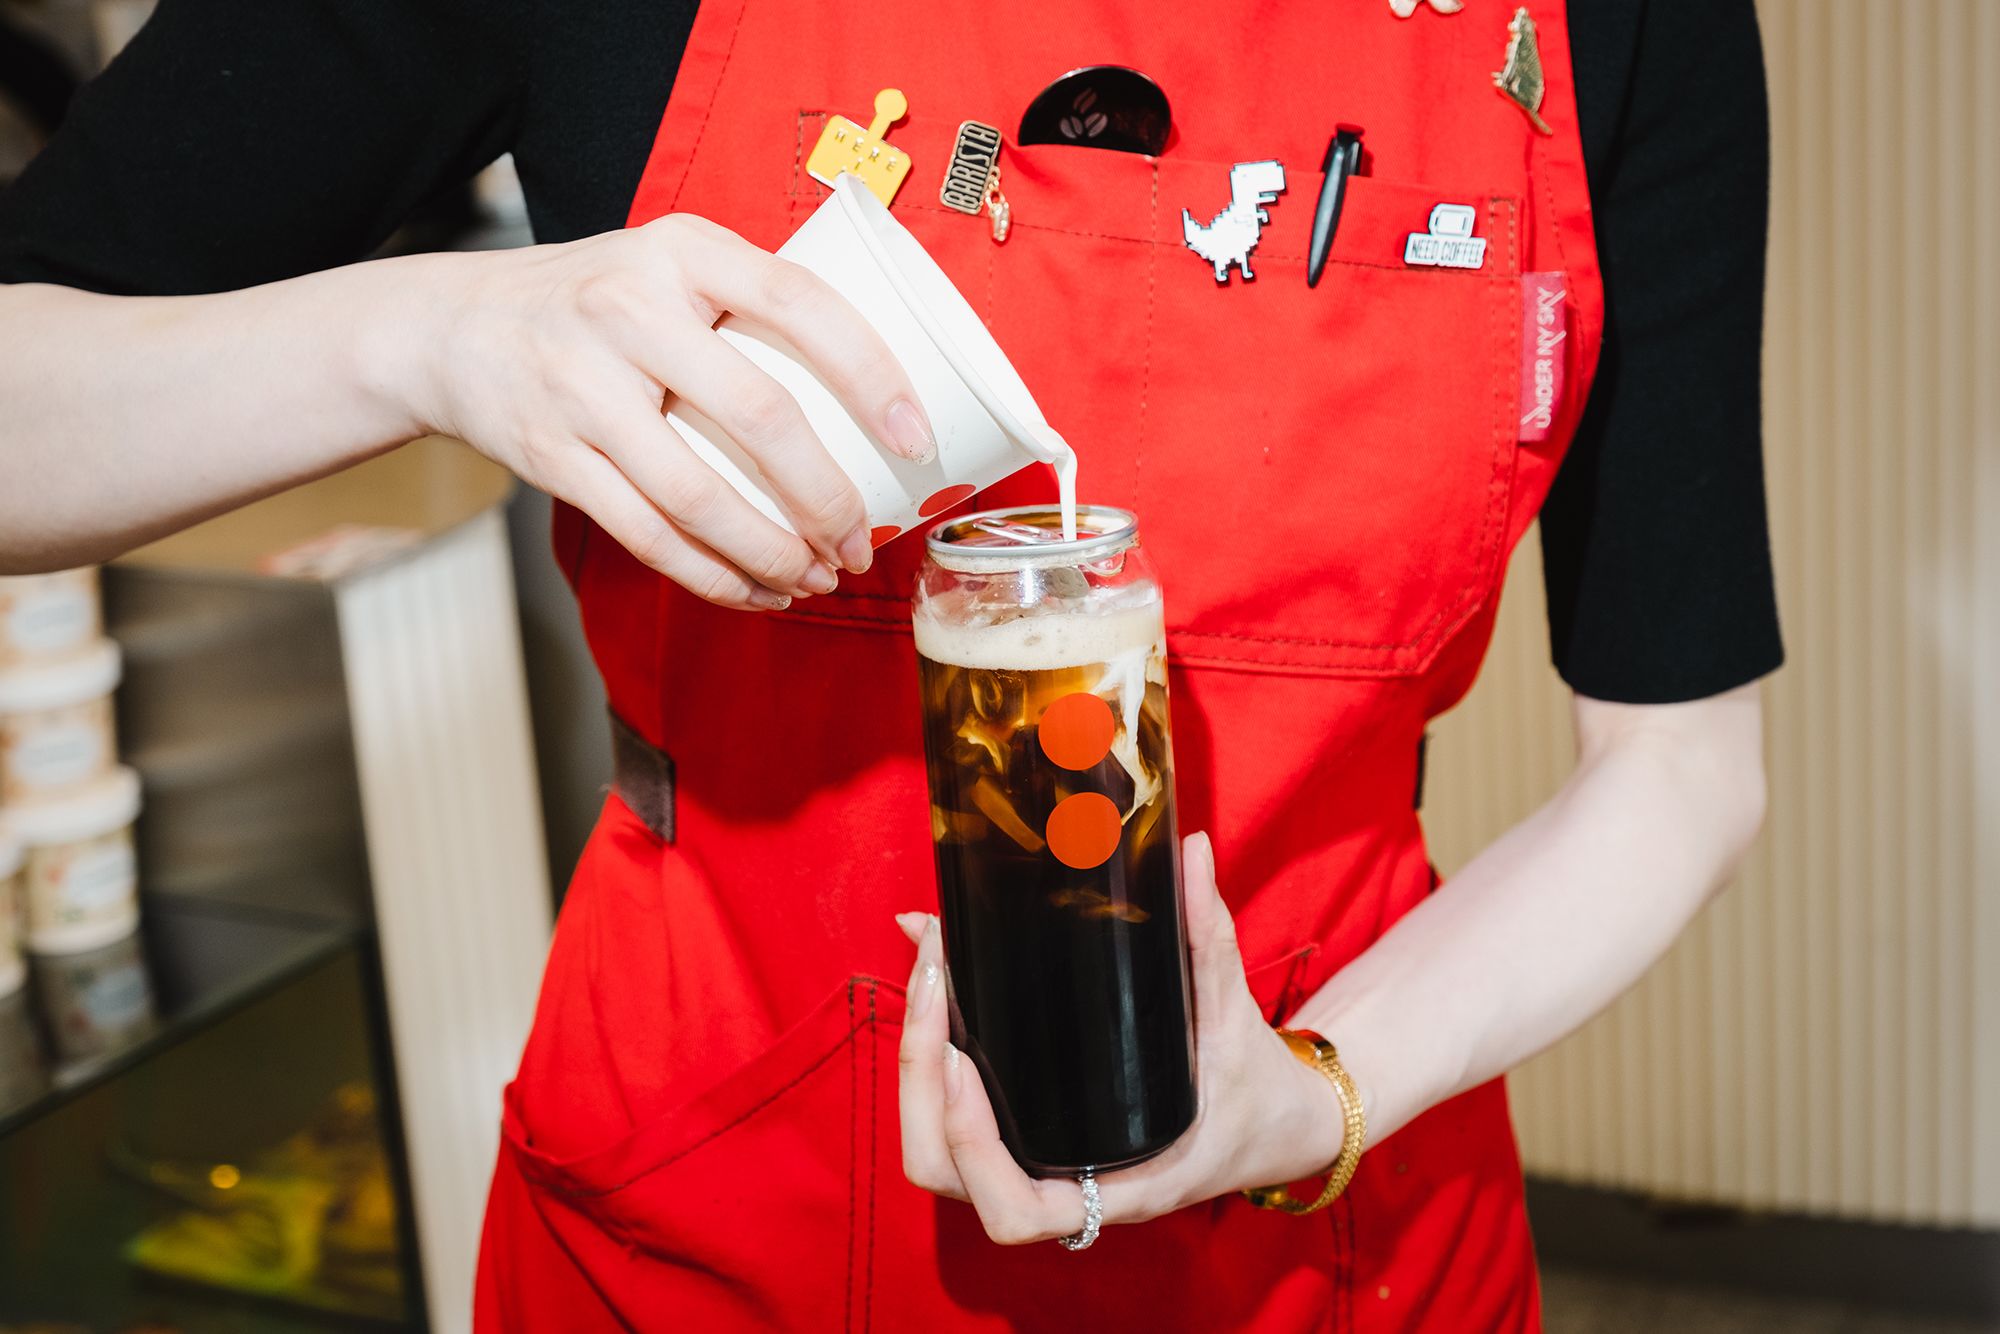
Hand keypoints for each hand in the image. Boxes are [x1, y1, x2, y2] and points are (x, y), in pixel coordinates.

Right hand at [396, 214, 936, 609]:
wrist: (454, 327)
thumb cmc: (599, 303)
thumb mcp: (672, 263)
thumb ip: (755, 301)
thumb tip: (882, 390)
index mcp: (683, 251)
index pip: (800, 303)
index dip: (871, 375)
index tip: (916, 441)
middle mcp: (630, 310)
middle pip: (759, 416)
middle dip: (826, 498)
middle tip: (860, 544)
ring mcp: (583, 385)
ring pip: (700, 495)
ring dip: (771, 553)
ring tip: (813, 580)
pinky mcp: (551, 456)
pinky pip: (647, 535)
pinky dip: (711, 576)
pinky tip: (753, 591)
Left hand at [894, 832, 1347, 1244]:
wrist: (1277, 1122)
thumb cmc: (1255, 1086)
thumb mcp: (1234, 1015)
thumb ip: (1210, 935)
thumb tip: (1194, 849)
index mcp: (1121, 1185)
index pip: (1017, 1209)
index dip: (971, 1146)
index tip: (965, 1061)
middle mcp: (1068, 1187)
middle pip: (947, 1177)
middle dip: (920, 1086)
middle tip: (936, 987)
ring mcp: (1040, 1166)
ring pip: (939, 1157)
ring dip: (915, 1079)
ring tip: (930, 983)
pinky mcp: (1028, 1139)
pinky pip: (956, 1127)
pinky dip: (930, 1070)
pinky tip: (933, 990)